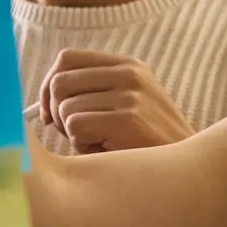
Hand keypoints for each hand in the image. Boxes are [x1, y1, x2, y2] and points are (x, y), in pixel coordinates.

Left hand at [35, 49, 195, 152]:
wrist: (185, 168)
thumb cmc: (144, 142)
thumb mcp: (124, 104)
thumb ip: (91, 92)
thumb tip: (41, 100)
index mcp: (127, 65)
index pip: (66, 58)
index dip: (48, 85)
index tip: (49, 111)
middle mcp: (129, 73)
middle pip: (60, 82)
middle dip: (54, 112)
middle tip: (70, 133)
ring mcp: (131, 95)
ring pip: (65, 108)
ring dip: (71, 133)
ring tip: (97, 143)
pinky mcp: (128, 119)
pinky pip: (75, 126)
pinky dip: (81, 145)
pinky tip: (105, 150)